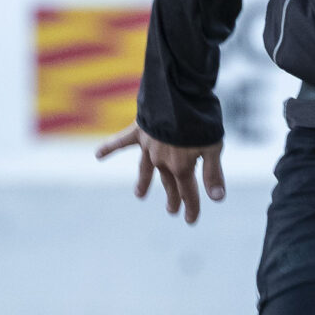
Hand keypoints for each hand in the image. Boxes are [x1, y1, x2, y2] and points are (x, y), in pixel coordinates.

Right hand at [96, 124, 226, 223]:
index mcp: (181, 166)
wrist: (178, 94)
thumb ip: (213, 173)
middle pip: (169, 183)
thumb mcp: (213, 146)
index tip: (191, 221)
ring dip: (144, 182)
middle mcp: (162, 160)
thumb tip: (217, 199)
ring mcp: (149, 146)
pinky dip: (109, 147)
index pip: (188, 192)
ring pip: (146, 169)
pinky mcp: (139, 131)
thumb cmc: (199, 120)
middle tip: (172, 211)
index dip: (192, 207)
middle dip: (173, 197)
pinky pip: (121, 141)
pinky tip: (98, 155)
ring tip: (139, 195)